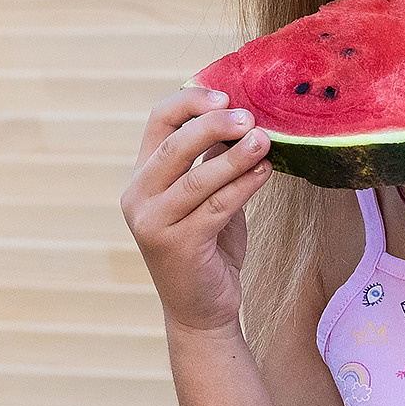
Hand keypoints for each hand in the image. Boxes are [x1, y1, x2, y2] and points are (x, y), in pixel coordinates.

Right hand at [123, 88, 275, 334]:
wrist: (201, 310)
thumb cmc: (208, 248)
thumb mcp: (207, 196)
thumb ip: (214, 160)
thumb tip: (242, 116)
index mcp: (143, 176)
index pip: (159, 121)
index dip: (191, 101)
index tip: (227, 95)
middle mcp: (139, 196)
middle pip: (175, 144)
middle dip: (214, 124)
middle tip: (251, 116)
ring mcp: (153, 223)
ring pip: (197, 177)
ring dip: (236, 155)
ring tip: (266, 140)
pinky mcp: (178, 245)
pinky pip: (216, 206)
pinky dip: (244, 185)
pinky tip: (266, 172)